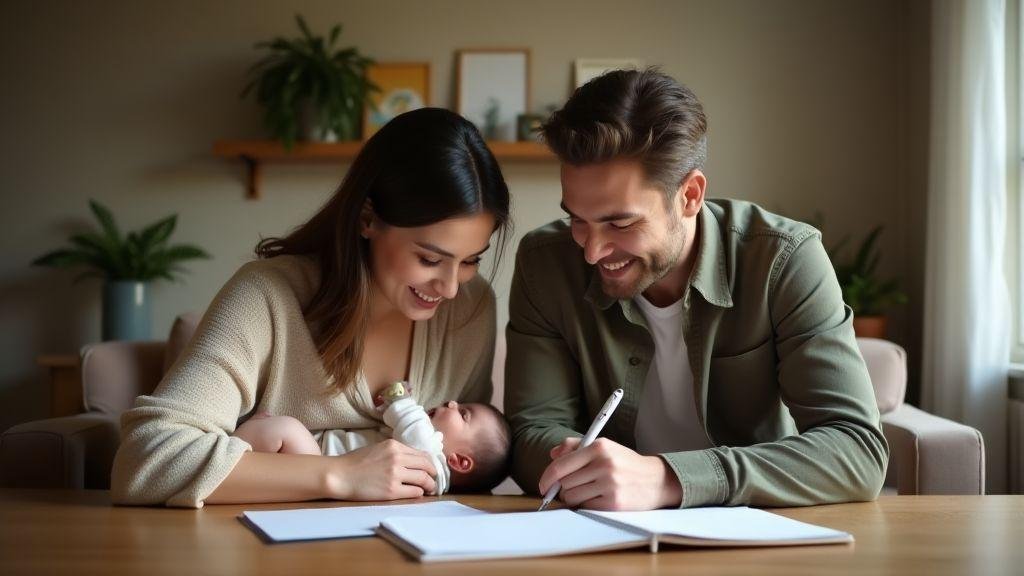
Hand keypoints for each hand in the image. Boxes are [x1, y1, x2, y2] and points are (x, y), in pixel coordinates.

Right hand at [325, 439, 437, 499]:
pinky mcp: (391, 491)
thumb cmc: (355, 463)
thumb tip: (414, 461)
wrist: (339, 475)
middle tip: (433, 481)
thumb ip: (396, 452)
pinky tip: (416, 494)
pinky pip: (414, 492)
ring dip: (429, 485)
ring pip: (424, 479)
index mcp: (394, 446)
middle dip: (433, 474)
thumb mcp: (378, 448)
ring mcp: (395, 475)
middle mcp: (397, 458)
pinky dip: (418, 493)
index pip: (422, 454)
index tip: (430, 470)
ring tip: (429, 489)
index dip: (429, 463)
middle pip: (427, 466)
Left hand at [539, 437, 682, 509]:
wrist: (656, 480)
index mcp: (599, 447)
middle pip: (564, 483)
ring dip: (573, 498)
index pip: (561, 465)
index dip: (546, 477)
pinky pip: (585, 507)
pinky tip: (597, 499)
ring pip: (572, 497)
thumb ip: (575, 446)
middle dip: (564, 488)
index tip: (543, 485)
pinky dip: (586, 505)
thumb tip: (553, 454)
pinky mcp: (614, 503)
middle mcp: (604, 464)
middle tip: (574, 487)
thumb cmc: (625, 463)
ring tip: (587, 492)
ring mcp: (610, 484)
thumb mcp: (603, 447)